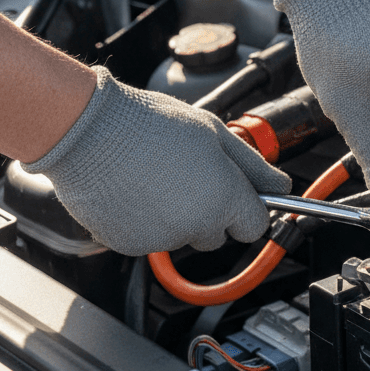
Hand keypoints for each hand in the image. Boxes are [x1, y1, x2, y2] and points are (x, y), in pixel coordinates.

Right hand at [24, 67, 290, 255]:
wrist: (86, 130)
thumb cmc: (149, 124)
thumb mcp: (214, 133)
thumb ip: (254, 167)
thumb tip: (283, 187)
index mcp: (224, 199)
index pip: (254, 226)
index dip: (247, 208)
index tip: (235, 194)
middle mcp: (196, 227)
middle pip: (218, 235)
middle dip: (210, 212)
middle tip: (186, 175)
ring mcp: (162, 240)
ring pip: (181, 237)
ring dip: (175, 216)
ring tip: (153, 177)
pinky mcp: (130, 246)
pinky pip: (148, 240)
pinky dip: (144, 223)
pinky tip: (132, 190)